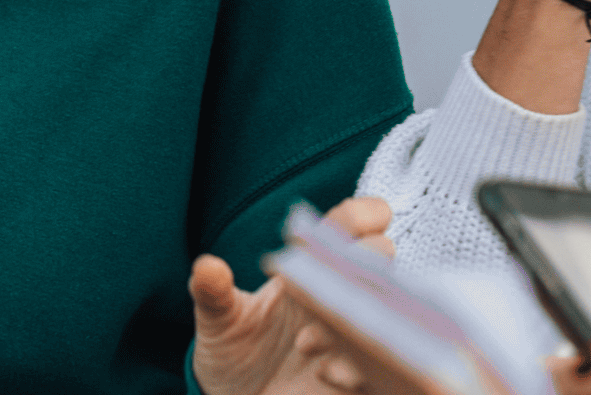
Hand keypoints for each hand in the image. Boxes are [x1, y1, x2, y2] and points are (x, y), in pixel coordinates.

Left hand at [188, 197, 392, 394]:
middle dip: (357, 266)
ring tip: (305, 343)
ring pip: (384, 307)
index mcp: (311, 266)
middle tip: (318, 294)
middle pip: (381, 255)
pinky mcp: (361, 373)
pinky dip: (356, 366)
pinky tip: (326, 374)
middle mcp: (341, 294)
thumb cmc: (235, 352)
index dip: (360, 216)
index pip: (350, 224)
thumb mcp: (219, 322)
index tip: (341, 230)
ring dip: (354, 317)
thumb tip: (205, 267)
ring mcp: (355, 333)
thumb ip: (213, 293)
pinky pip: (381, 364)